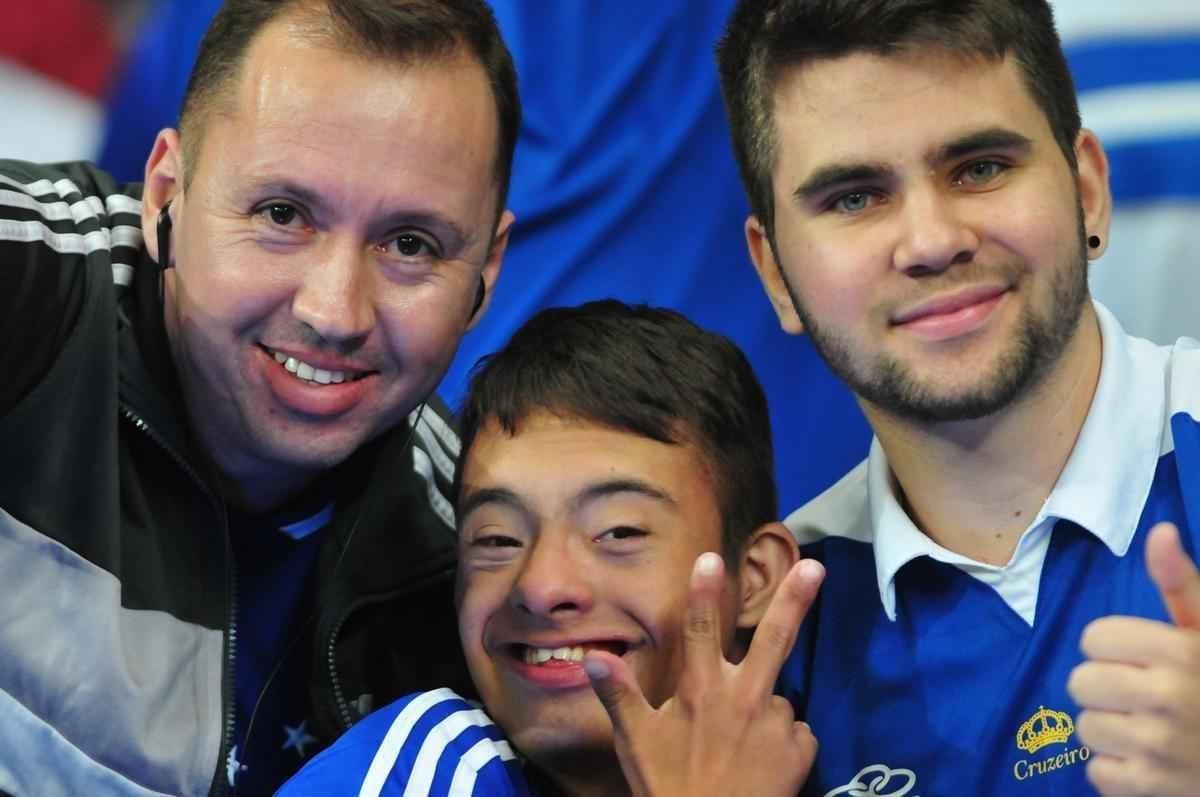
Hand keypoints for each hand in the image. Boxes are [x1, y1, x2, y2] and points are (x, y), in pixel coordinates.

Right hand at [583, 551, 824, 796]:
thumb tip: (592, 657)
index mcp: (701, 691)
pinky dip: (782, 740)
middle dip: (794, 599)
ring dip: (763, 709)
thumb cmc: (668, 788)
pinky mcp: (799, 750)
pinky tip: (760, 761)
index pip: (700, 630)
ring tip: (738, 745)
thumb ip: (619, 696)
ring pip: (777, 696)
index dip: (703, 591)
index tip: (711, 556)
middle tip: (815, 567)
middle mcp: (743, 698)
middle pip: (774, 638)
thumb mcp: (636, 743)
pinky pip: (794, 731)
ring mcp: (775, 723)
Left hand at [1067, 521, 1199, 795]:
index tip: (1143, 658)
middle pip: (1081, 682)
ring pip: (1086, 727)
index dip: (1113, 648)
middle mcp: (1168, 696)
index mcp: (1181, 651)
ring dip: (1111, 730)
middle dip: (1105, 688)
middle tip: (1142, 696)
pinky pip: (1099, 773)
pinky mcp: (1153, 787)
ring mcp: (1160, 746)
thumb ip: (1181, 583)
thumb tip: (1158, 531)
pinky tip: (1148, 761)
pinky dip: (1118, 771)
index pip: (1093, 638)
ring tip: (1148, 728)